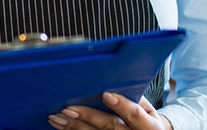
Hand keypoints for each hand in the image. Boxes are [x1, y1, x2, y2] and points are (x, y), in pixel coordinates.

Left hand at [48, 93, 172, 129]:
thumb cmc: (145, 119)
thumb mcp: (148, 109)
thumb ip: (135, 97)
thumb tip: (114, 81)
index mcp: (149, 126)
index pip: (135, 115)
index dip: (121, 105)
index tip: (105, 94)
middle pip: (110, 127)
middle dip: (88, 116)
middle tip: (68, 108)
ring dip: (73, 127)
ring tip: (57, 117)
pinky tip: (61, 125)